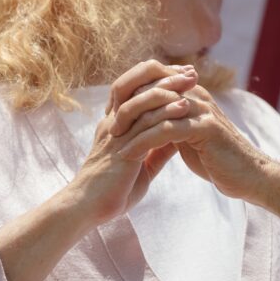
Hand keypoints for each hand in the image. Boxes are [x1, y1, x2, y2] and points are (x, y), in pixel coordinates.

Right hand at [0, 60, 197, 280]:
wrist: (87, 210)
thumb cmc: (113, 191)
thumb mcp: (141, 166)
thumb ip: (157, 151)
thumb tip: (176, 141)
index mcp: (118, 126)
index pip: (136, 91)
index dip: (159, 80)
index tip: (184, 76)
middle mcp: (114, 124)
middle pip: (136, 87)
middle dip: (166, 76)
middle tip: (192, 71)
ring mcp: (116, 135)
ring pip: (141, 102)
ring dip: (169, 89)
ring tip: (192, 82)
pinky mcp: (122, 150)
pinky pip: (145, 126)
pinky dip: (166, 114)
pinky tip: (184, 108)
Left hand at [109, 62, 268, 202]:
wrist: (249, 177)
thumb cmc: (219, 161)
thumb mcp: (191, 137)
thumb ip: (173, 123)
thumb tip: (150, 121)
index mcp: (193, 95)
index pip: (155, 85)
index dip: (131, 99)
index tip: (110, 118)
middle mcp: (197, 97)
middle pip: (152, 91)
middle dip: (126, 110)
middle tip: (105, 128)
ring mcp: (203, 110)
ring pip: (155, 110)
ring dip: (130, 127)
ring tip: (110, 142)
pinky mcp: (206, 128)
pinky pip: (165, 130)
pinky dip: (142, 142)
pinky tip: (127, 155)